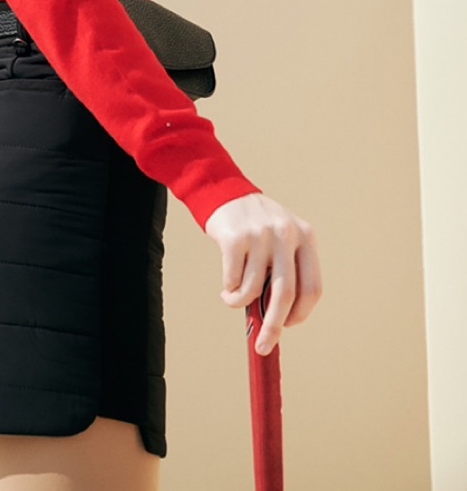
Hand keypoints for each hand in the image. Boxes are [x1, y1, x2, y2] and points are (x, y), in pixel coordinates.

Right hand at [204, 193, 320, 354]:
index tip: (286, 327)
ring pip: (253, 289)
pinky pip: (234, 280)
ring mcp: (260, 234)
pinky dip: (230, 292)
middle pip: (286, 294)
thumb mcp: (281, 240)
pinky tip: (227, 287)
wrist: (225, 193)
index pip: (313, 287)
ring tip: (233, 298)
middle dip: (274, 326)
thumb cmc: (256, 227)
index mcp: (306, 236)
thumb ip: (285, 273)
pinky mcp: (235, 237)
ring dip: (241, 304)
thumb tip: (277, 322)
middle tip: (263, 345)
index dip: (300, 314)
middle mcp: (286, 233)